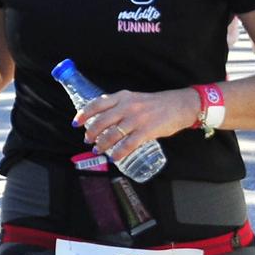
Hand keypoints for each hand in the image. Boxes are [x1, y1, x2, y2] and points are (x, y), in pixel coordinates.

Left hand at [74, 89, 198, 165]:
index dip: (84, 114)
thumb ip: (119, 106)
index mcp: (122, 97)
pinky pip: (128, 145)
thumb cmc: (154, 104)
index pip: (97, 104)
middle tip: (87, 140)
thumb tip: (101, 119)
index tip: (76, 123)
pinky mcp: (147, 131)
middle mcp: (127, 106)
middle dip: (91, 133)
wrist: (178, 106)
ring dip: (102, 144)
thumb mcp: (134, 99)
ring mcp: (137, 119)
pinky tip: (114, 158)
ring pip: (112, 134)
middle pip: (102, 121)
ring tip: (98, 149)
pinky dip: (119, 153)